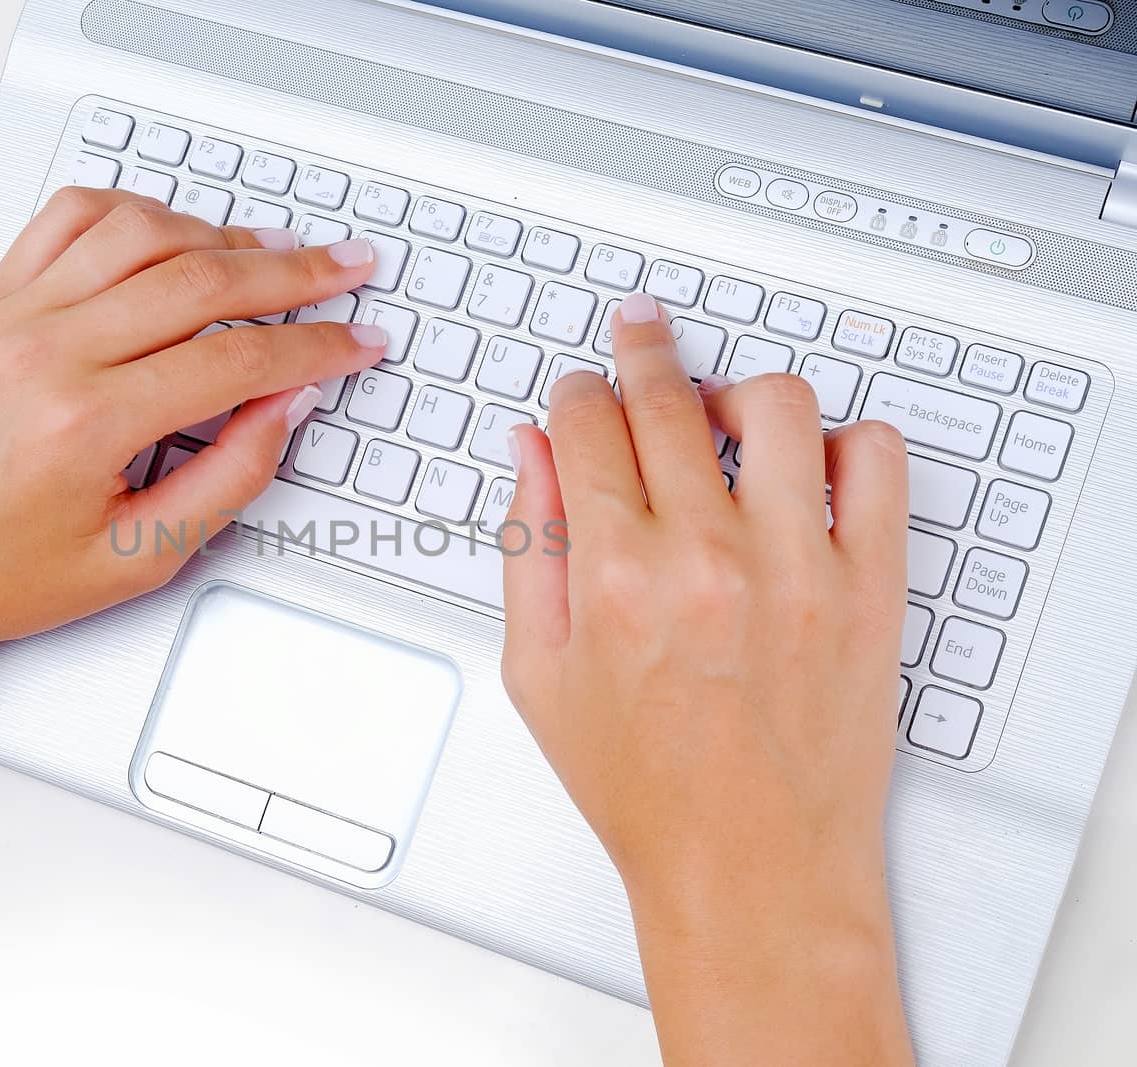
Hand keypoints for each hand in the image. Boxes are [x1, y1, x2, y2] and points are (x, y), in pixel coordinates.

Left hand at [0, 189, 385, 675]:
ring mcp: (11, 315)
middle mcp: (46, 350)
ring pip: (139, 231)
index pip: (236, 361)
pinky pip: (67, 220)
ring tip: (276, 251)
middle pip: (201, 279)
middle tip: (347, 268)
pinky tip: (171, 229)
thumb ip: (226, 479)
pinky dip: (131, 211)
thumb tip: (286, 409)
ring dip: (220, 233)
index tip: (357, 342)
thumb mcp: (134, 561)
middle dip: (294, 273)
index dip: (316, 348)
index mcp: (86, 421)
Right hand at [500, 292, 912, 1064]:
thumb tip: (529, 455)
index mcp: (614, 578)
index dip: (574, 392)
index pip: (587, 426)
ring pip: (777, 405)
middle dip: (641, 350)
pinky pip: (875, 463)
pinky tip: (807, 465)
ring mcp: (798, 567)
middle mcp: (706, 560)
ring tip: (722, 412)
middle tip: (638, 334)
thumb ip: (528, 549)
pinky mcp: (868, 587)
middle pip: (668, 398)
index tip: (578, 393)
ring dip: (738, 389)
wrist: (750, 865)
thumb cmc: (647, 788)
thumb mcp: (540, 675)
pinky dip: (845, 441)